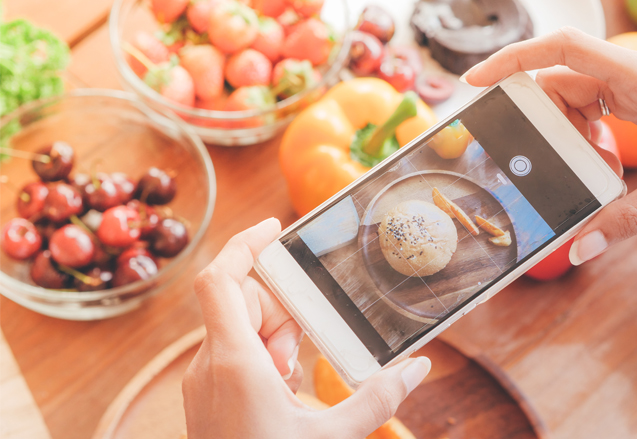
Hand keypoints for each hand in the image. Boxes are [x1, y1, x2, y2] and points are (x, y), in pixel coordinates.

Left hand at [183, 218, 430, 438]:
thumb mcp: (331, 438)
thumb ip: (377, 400)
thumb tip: (418, 368)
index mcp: (235, 363)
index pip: (221, 280)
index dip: (244, 244)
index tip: (275, 227)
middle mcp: (211, 365)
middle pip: (239, 300)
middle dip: (280, 300)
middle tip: (314, 317)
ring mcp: (205, 382)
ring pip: (238, 327)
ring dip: (274, 330)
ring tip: (303, 359)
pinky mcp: (210, 398)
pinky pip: (235, 354)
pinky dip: (264, 353)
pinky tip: (289, 379)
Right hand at [462, 28, 636, 264]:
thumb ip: (628, 219)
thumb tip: (578, 249)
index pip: (560, 50)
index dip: (512, 59)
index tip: (475, 83)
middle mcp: (633, 79)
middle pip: (560, 83)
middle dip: (536, 117)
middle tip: (519, 154)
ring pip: (577, 103)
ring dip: (564, 137)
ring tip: (567, 170)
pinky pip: (598, 118)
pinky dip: (586, 143)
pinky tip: (595, 171)